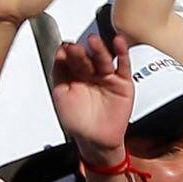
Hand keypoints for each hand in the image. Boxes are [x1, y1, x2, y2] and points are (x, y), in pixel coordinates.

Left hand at [49, 32, 137, 163]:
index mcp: (76, 75)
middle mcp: (92, 74)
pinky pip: (124, 65)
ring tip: (94, 41)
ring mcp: (108, 77)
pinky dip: (122, 53)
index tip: (66, 45)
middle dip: (82, 52)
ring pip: (104, 59)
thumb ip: (60, 73)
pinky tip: (118, 43)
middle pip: (88, 57)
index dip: (69, 52)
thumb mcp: (61, 94)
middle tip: (77, 46)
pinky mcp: (123, 83)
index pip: (73, 58)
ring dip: (100, 49)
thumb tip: (59, 52)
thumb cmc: (77, 121)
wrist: (95, 140)